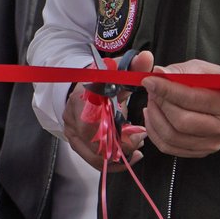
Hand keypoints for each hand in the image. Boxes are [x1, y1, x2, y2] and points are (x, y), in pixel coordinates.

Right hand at [62, 51, 149, 170]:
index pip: (95, 124)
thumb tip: (147, 57)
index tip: (140, 131)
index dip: (118, 133)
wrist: (80, 85)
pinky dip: (112, 161)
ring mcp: (72, 133)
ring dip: (118, 158)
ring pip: (93, 157)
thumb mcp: (116, 71)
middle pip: (95, 144)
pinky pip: (93, 160)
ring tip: (137, 150)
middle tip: (141, 140)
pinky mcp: (76, 143)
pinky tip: (128, 156)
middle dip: (122, 147)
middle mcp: (73, 119)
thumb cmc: (99, 79)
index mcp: (82, 100)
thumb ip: (133, 66)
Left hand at [141, 59, 219, 157]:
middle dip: (160, 104)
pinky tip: (153, 117)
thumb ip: (183, 71)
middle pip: (181, 121)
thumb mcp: (206, 71)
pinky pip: (169, 147)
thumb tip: (159, 72)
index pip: (191, 99)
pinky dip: (154, 132)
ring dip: (154, 117)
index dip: (166, 90)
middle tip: (152, 91)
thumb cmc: (218, 87)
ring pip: (172, 137)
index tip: (149, 80)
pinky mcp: (199, 153)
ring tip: (152, 102)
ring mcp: (211, 144)